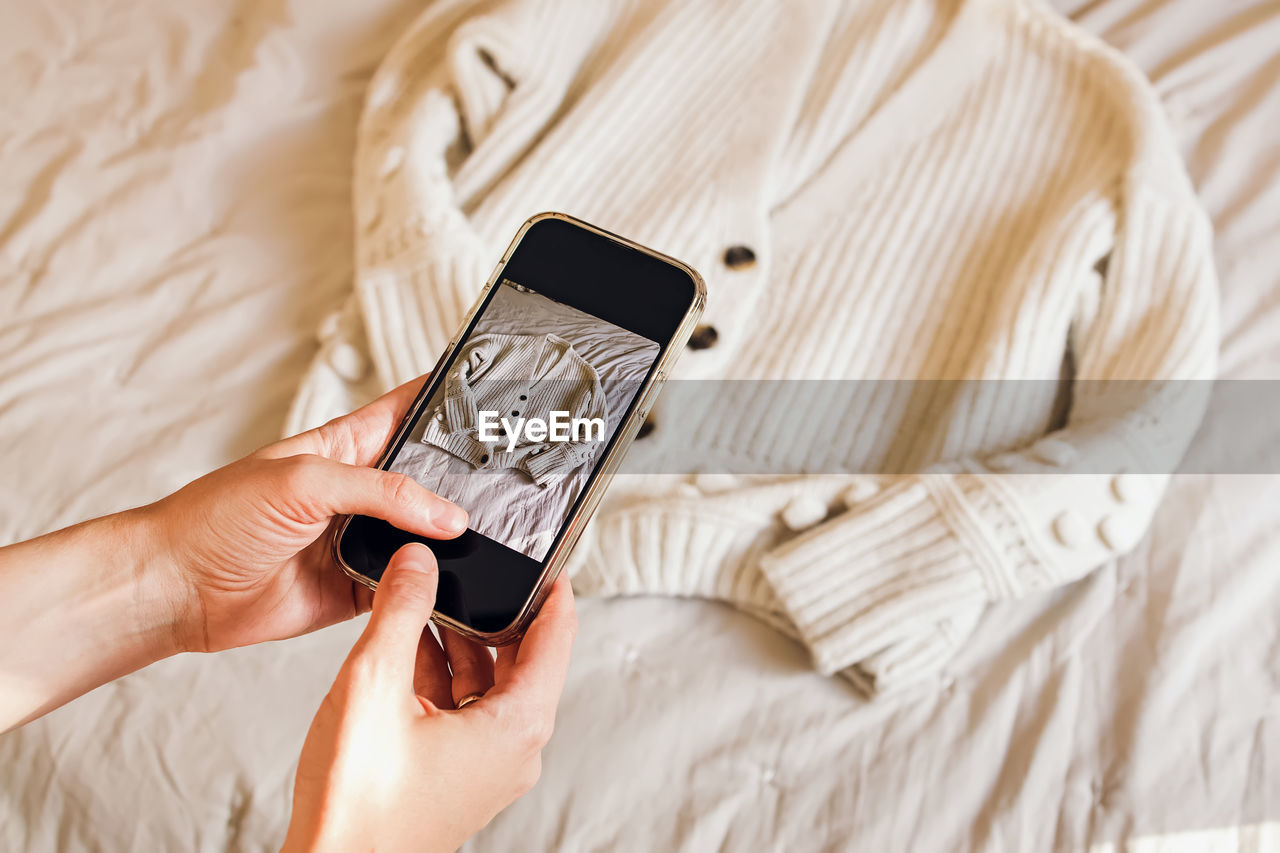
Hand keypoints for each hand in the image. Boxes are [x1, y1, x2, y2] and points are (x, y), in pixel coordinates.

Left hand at [143, 378, 466, 653]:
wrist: (178, 588)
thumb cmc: (218, 516)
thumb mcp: (304, 480)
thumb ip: (381, 491)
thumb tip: (446, 514)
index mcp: (346, 446)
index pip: (409, 413)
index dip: (449, 403)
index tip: (492, 401)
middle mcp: (360, 492)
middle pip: (431, 480)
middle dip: (465, 483)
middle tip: (506, 486)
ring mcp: (361, 541)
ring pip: (426, 538)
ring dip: (450, 542)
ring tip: (489, 538)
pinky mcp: (358, 589)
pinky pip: (406, 587)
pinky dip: (426, 588)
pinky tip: (446, 584)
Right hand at [284, 544, 576, 852]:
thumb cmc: (358, 804)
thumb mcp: (375, 683)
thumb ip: (401, 610)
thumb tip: (420, 560)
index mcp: (517, 726)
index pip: (557, 633)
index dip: (551, 585)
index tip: (542, 552)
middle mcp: (515, 749)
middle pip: (522, 656)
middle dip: (491, 609)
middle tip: (467, 568)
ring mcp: (487, 767)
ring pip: (487, 682)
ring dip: (459, 641)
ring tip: (424, 600)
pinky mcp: (458, 777)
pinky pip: (464, 709)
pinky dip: (441, 676)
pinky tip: (405, 649)